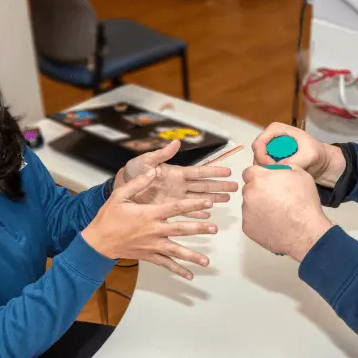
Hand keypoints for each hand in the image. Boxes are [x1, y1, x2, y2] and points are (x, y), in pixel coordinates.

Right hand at [82, 168, 219, 279]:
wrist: (98, 242)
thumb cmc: (108, 217)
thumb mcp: (120, 196)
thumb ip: (138, 183)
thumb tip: (153, 171)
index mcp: (149, 214)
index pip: (175, 208)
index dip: (193, 205)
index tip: (208, 203)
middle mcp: (154, 230)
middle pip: (180, 229)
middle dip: (199, 229)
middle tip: (214, 229)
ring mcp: (152, 245)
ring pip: (176, 251)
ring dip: (192, 256)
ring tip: (206, 261)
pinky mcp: (149, 256)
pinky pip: (165, 264)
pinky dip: (178, 270)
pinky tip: (190, 275)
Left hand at [117, 140, 237, 216]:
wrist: (123, 187)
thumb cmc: (134, 171)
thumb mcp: (146, 161)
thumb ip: (162, 154)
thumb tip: (176, 143)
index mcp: (176, 173)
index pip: (199, 172)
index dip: (214, 172)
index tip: (228, 172)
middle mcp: (180, 186)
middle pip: (204, 186)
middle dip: (220, 186)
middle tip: (235, 187)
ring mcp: (176, 198)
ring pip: (199, 199)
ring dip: (213, 199)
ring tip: (226, 200)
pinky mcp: (170, 209)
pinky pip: (187, 212)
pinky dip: (197, 214)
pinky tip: (208, 214)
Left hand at [241, 165, 332, 260]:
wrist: (305, 232)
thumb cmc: (304, 204)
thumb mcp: (300, 174)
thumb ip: (283, 167)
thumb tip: (277, 168)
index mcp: (259, 178)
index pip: (249, 171)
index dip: (260, 176)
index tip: (268, 182)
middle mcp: (249, 194)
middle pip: (249, 188)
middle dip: (259, 191)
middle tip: (275, 198)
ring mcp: (246, 212)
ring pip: (249, 205)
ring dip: (259, 206)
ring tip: (277, 213)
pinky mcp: (247, 228)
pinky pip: (251, 220)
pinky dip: (259, 221)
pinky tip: (274, 223)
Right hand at [251, 123, 346, 187]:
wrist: (322, 162)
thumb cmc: (317, 153)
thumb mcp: (310, 154)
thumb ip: (296, 160)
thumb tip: (280, 168)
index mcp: (276, 130)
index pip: (259, 143)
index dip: (262, 157)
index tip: (272, 168)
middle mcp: (270, 139)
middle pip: (257, 154)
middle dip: (263, 166)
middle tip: (276, 175)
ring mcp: (270, 150)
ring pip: (258, 163)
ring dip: (266, 172)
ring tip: (281, 177)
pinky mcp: (272, 161)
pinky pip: (264, 169)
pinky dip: (270, 175)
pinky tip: (281, 179)